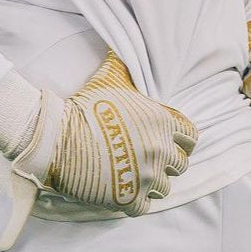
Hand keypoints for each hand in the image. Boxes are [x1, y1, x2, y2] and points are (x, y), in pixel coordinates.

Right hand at [2, 49, 197, 249]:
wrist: (60, 137)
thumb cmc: (87, 105)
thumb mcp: (111, 77)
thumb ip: (124, 64)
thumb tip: (122, 44)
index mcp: (162, 122)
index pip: (191, 136)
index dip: (181, 138)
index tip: (169, 140)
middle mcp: (160, 150)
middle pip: (180, 164)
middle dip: (167, 161)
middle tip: (149, 157)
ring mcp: (147, 177)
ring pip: (165, 187)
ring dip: (153, 182)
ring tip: (137, 174)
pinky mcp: (131, 198)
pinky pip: (146, 207)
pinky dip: (137, 201)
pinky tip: (125, 190)